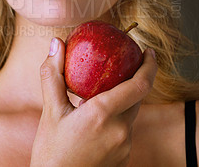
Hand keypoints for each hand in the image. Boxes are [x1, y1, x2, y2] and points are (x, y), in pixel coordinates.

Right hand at [30, 37, 157, 166]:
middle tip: (125, 65)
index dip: (149, 66)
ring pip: (131, 114)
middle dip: (135, 79)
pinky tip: (98, 121)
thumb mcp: (50, 111)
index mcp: (103, 114)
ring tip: (102, 94)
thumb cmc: (51, 152)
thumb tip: (56, 43)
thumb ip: (53, 75)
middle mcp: (120, 130)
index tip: (149, 52)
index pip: (140, 85)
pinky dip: (117, 119)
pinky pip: (125, 130)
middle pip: (138, 97)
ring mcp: (124, 146)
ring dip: (123, 101)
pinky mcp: (124, 158)